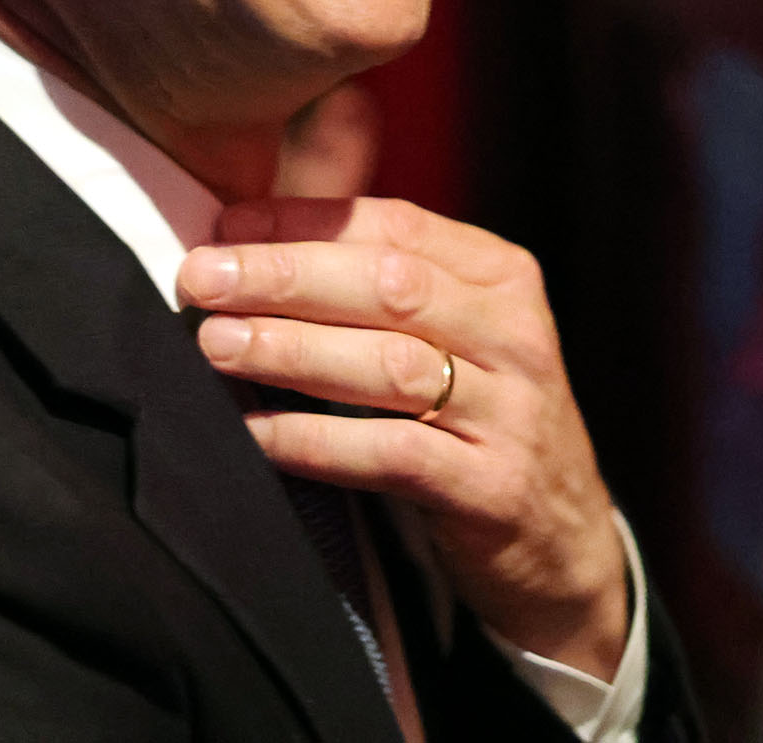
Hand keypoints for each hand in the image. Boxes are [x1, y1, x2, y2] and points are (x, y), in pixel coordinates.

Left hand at [176, 195, 629, 678]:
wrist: (562, 542)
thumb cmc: (475, 416)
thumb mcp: (450, 331)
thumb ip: (371, 275)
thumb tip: (249, 224)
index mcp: (501, 276)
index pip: (394, 225)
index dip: (304, 220)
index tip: (224, 225)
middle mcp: (515, 335)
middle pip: (390, 287)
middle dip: (285, 277)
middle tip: (200, 278)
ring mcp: (513, 413)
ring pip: (389, 366)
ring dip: (291, 351)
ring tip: (213, 345)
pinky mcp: (494, 490)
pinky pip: (393, 455)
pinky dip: (317, 441)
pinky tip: (257, 433)